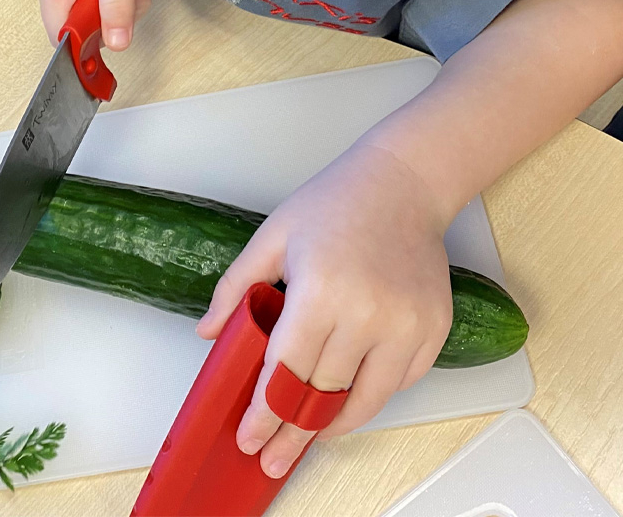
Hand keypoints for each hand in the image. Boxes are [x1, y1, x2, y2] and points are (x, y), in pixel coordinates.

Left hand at [197, 143, 453, 477]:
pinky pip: (399, 382)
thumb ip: (236, 289)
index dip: (266, 413)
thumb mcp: (271, 238)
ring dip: (334, 425)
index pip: (286, 371)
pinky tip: (346, 401)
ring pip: (366, 398)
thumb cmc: (333, 205)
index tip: (251, 439)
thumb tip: (207, 332)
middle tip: (273, 457)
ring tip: (308, 438)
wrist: (402, 183)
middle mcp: (368, 313)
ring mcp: (407, 324)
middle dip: (292, 431)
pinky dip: (371, 396)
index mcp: (321, 290)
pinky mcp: (434, 328)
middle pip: (323, 393)